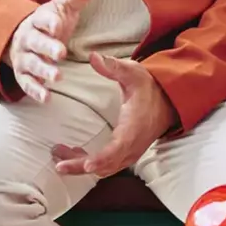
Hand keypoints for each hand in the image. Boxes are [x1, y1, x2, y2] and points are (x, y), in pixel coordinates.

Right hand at [6, 0, 103, 96]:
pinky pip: (26, 83)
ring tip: (58, 77)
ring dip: (43, 71)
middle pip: (35, 43)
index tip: (58, 26)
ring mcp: (24, 57)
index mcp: (38, 20)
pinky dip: (35, 91)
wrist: (20, 36)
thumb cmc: (50, 22)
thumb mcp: (64, 6)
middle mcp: (28, 38)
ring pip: (31, 64)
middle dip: (47, 48)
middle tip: (61, 53)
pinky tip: (47, 97)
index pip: (42, 19)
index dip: (49, 22)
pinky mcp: (23, 74)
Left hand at [50, 55, 176, 179]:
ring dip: (81, 166)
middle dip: (81, 167)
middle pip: (106, 165)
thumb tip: (94, 56)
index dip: (101, 159)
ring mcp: (129, 153)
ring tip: (58, 155)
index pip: (117, 149)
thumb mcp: (133, 73)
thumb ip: (113, 67)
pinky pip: (106, 165)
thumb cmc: (148, 87)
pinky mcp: (125, 154)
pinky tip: (72, 154)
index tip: (86, 166)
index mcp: (133, 128)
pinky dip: (88, 163)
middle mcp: (132, 146)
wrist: (167, 102)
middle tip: (58, 164)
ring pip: (104, 168)